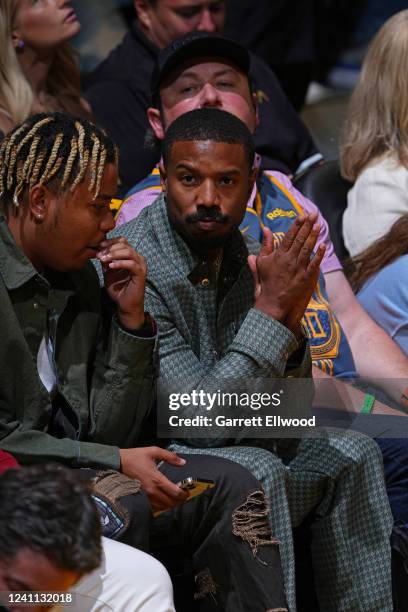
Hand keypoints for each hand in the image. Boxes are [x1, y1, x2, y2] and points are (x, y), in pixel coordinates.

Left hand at [97, 237, 145, 329]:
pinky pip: (131, 264)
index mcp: (131, 256)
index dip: (110, 242)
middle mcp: (138, 258)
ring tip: (103, 259)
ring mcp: (141, 265)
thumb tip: (99, 251)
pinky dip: (120, 263)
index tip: (98, 246)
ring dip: (114, 254)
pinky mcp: (141, 273)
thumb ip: (106, 261)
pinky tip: (111, 266)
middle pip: (125, 244)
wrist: (125, 304)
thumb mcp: (108, 272)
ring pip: (128, 252)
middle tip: (99, 254)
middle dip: (110, 248)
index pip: (122, 241)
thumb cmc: (118, 288)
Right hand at [119, 446, 188, 512]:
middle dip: (179, 500)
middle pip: (170, 503)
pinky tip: (163, 500)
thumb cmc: (135, 457)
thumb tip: (182, 462)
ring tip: (175, 498)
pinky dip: (161, 506)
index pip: (174, 492)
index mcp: (156, 479)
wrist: (118, 463)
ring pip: (162, 507)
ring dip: (171, 504)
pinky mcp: (140, 498)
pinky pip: (153, 507)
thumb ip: (170, 456)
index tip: (187, 492)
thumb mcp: (153, 451)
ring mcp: (145, 496)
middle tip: (183, 496)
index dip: (184, 494)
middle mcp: (151, 490)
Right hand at [248, 215, 324, 332]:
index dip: (297, 225)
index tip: (302, 215)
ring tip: (319, 225)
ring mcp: (297, 268)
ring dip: (313, 236)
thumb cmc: (266, 281)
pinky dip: (319, 255)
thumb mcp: (262, 262)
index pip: (289, 236)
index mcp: (278, 255)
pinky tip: (323, 245)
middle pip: (300, 239)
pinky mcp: (305, 278)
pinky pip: (314, 264)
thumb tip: (266, 229)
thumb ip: (265, 245)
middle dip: (307, 226)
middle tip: (314, 214)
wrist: (271, 301)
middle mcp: (288, 259)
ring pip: (307, 249)